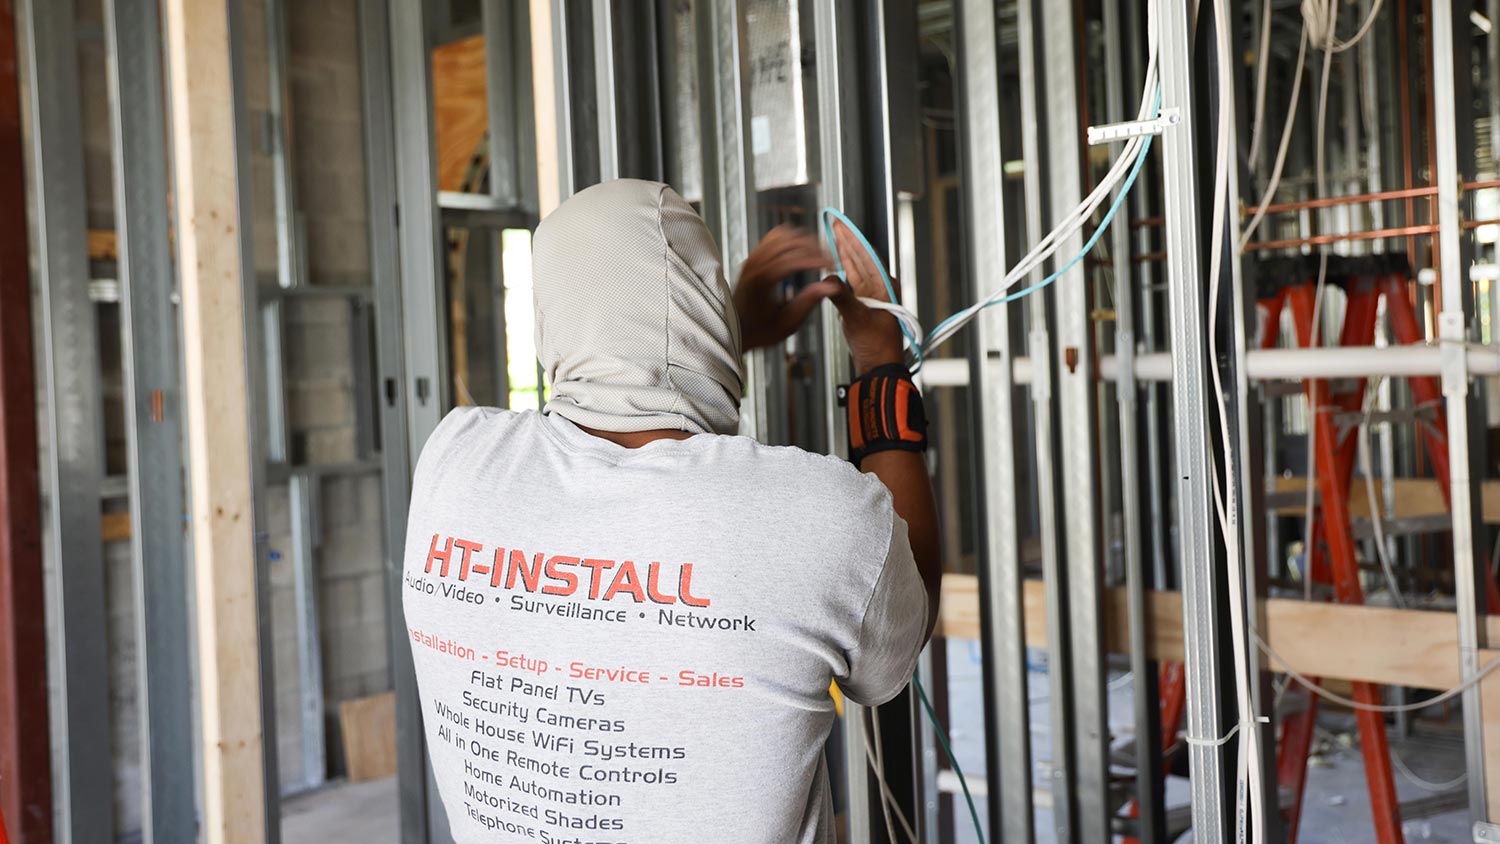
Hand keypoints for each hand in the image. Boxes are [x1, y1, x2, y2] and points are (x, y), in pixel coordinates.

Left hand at [733, 225, 841, 350]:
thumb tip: (830, 287)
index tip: (831, 265)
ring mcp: (753, 258)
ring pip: (782, 234)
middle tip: (827, 260)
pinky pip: (774, 236)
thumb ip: (808, 302)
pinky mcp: (755, 256)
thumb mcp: (787, 323)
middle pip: (789, 241)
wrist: (737, 329)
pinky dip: (791, 238)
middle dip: (813, 248)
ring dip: (803, 240)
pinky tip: (802, 250)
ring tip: (817, 254)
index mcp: (760, 281)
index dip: (815, 260)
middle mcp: (754, 265)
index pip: (792, 260)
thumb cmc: (759, 330)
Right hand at [826, 220, 905, 374]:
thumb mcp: (857, 320)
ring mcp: (873, 297)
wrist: (879, 368)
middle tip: (834, 225)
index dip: (852, 238)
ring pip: (856, 268)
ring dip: (844, 253)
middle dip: (847, 241)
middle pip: (861, 258)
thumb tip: (829, 279)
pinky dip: (843, 271)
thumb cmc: (877, 348)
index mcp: (885, 286)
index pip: (866, 255)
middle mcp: (881, 288)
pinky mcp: (865, 306)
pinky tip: (836, 265)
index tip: (840, 224)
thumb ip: (842, 297)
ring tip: (834, 238)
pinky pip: (852, 282)